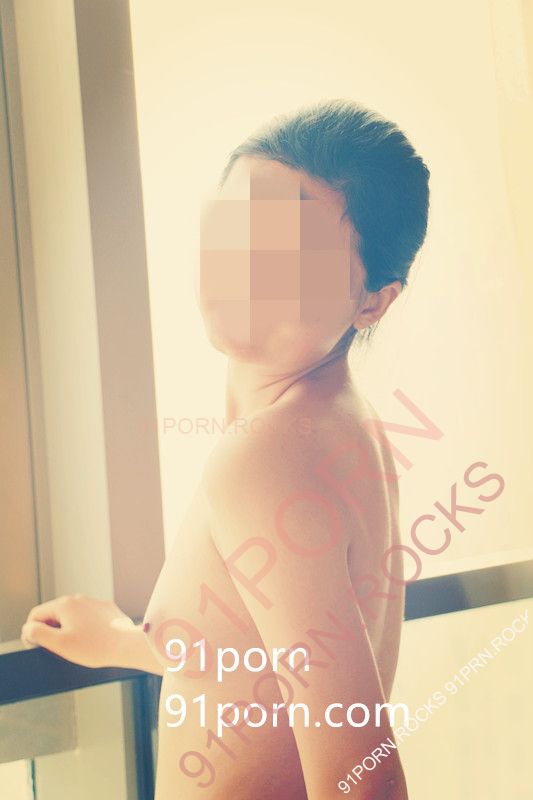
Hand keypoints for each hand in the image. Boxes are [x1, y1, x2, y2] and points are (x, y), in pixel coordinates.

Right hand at [20, 594, 135, 668]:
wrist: (126, 645)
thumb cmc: (95, 647)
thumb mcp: (59, 644)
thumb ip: (38, 633)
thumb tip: (28, 628)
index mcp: (64, 604)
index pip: (36, 614)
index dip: (32, 631)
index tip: (37, 646)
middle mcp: (79, 598)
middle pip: (54, 613)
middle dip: (52, 630)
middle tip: (59, 649)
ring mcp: (94, 602)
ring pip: (72, 615)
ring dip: (69, 628)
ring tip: (78, 646)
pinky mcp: (106, 608)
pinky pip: (88, 617)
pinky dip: (85, 627)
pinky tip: (92, 640)